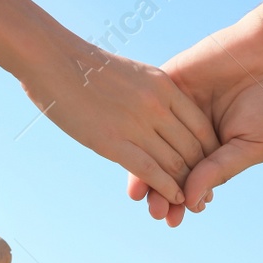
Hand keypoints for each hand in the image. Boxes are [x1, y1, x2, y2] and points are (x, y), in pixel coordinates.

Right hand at [21, 39, 218, 206]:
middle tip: (207, 193)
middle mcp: (156, 105)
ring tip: (193, 203)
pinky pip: (151, 171)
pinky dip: (167, 188)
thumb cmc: (86, 68)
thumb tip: (160, 112)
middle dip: (202, 175)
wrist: (52, 58)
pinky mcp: (113, 142)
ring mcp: (136, 124)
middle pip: (193, 148)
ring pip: (175, 163)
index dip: (210, 151)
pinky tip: (173, 199)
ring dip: (186, 188)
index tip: (210, 167)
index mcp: (164, 86)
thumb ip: (151, 94)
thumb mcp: (132, 74)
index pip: (201, 126)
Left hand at [127, 11, 262, 226]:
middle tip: (154, 212)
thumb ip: (219, 170)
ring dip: (144, 169)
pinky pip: (147, 109)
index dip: (179, 200)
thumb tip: (191, 201)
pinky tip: (134, 151)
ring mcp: (176, 108)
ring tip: (140, 195)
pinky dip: (139, 131)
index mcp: (212, 150)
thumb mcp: (250, 145)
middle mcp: (190, 132)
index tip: (172, 219)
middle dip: (159, 191)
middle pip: (165, 166)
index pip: (189, 179)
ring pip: (152, 143)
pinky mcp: (168, 83)